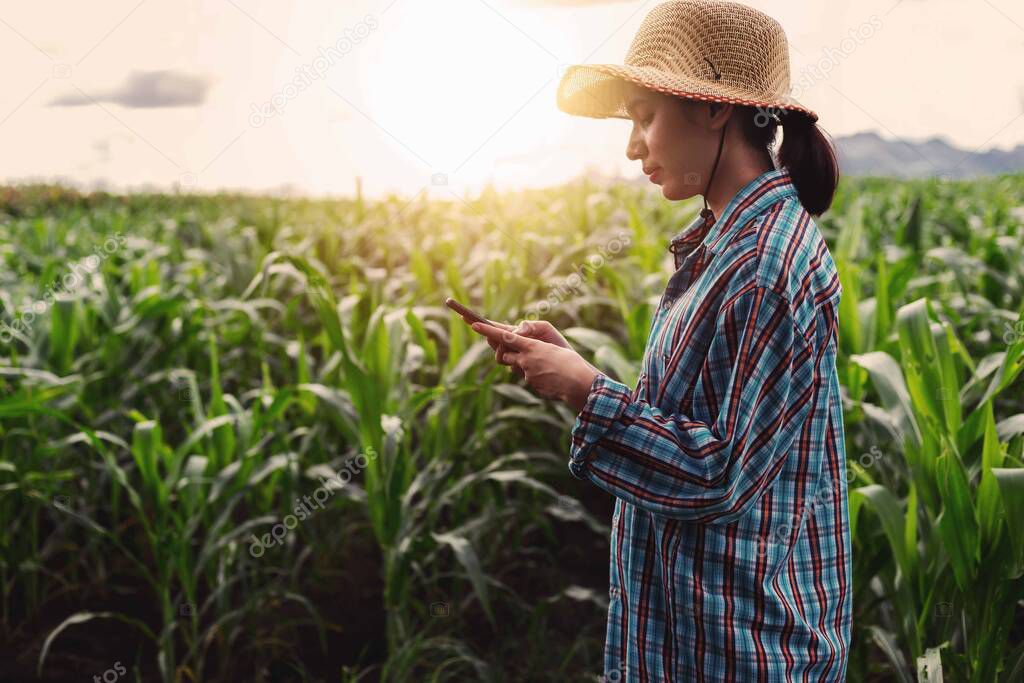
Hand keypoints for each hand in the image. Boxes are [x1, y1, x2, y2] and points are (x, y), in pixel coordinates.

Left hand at [470, 322, 598, 411]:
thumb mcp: (552, 344)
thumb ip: (532, 341)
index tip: (473, 324)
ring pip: (516, 368)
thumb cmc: (569, 360)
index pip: (504, 337)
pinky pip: (529, 378)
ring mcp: (527, 375)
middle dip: (504, 354)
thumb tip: (521, 345)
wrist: (579, 383)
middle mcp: (525, 360)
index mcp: (531, 346)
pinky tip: (552, 375)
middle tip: (516, 351)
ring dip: (522, 364)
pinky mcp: (533, 386)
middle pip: (503, 357)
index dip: (487, 331)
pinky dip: (538, 375)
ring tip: (543, 363)